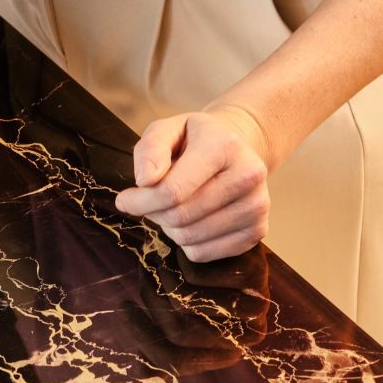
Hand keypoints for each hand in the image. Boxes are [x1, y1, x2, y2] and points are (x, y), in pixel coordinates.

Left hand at [114, 103, 273, 261]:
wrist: (236, 147)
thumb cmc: (193, 140)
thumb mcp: (167, 129)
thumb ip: (150, 149)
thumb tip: (145, 180)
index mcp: (224, 145)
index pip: (173, 191)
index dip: (140, 201)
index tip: (125, 199)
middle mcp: (249, 175)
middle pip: (180, 217)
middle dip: (154, 212)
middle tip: (151, 200)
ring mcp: (257, 206)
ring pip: (190, 238)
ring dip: (169, 227)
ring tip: (174, 205)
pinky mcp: (257, 231)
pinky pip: (204, 254)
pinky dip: (187, 243)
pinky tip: (192, 219)